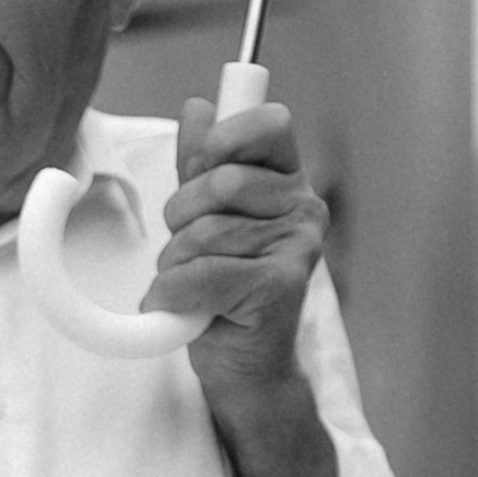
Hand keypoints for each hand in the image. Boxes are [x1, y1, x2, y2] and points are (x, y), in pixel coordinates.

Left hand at [146, 96, 336, 476]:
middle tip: (188, 252)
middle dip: (180, 219)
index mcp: (287, 182)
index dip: (223, 141)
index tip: (203, 171)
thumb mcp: (205, 218)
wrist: (241, 370)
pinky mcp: (278, 290)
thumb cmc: (221, 293)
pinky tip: (186, 311)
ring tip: (192, 288)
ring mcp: (297, 249)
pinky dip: (174, 296)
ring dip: (175, 265)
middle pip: (216, 182)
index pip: (266, 124)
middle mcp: (303, 209)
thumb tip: (198, 106)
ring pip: (203, 232)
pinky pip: (201, 276)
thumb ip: (201, 163)